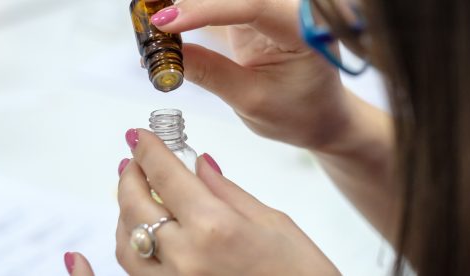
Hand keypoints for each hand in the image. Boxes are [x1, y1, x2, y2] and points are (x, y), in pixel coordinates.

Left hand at [111, 129, 337, 274]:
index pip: (166, 176)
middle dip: (130, 176)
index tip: (138, 136)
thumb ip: (226, 191)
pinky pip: (135, 271)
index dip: (148, 150)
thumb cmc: (301, 273)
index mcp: (215, 227)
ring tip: (136, 193)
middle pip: (135, 206)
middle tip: (134, 160)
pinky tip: (141, 231)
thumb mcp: (271, 221)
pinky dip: (131, 245)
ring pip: (126, 242)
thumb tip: (200, 163)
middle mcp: (186, 257)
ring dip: (125, 212)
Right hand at [151, 0, 353, 148]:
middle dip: (189, 1)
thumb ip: (210, 73)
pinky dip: (192, 8)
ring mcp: (270, 7)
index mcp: (302, 29)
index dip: (204, 9)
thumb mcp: (251, 100)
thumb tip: (165, 54)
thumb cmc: (299, 112)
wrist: (320, 114)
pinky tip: (169, 20)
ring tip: (154, 22)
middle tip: (149, 18)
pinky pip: (219, 2)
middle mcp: (289, 8)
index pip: (252, 5)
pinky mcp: (254, 10)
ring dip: (188, 4)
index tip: (165, 22)